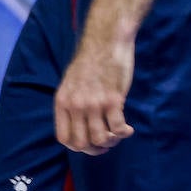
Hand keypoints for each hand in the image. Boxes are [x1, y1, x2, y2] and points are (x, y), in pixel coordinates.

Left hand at [55, 35, 135, 154]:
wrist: (105, 41)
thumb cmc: (90, 63)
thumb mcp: (71, 84)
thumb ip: (72, 105)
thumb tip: (80, 130)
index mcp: (62, 101)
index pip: (64, 138)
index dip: (78, 147)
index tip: (90, 143)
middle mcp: (75, 104)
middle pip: (82, 144)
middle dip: (96, 149)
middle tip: (107, 142)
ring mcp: (93, 103)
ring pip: (101, 139)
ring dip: (112, 141)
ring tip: (117, 132)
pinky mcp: (112, 100)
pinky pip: (118, 129)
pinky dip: (124, 133)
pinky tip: (128, 128)